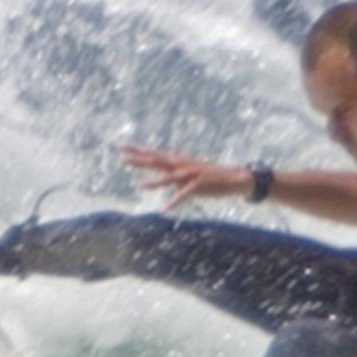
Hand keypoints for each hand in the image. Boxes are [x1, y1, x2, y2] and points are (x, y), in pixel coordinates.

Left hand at [122, 145, 253, 211]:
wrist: (234, 177)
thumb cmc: (209, 176)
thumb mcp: (189, 172)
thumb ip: (174, 174)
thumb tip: (162, 176)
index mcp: (179, 161)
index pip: (154, 154)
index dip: (138, 151)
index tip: (122, 148)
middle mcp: (182, 165)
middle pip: (157, 161)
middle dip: (139, 160)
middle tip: (122, 156)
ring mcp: (191, 174)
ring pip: (168, 178)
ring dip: (154, 183)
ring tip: (138, 186)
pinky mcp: (199, 185)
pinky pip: (184, 194)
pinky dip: (175, 201)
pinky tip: (166, 209)